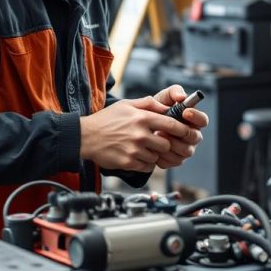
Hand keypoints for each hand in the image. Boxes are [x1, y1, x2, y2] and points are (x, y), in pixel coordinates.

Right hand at [79, 94, 196, 172]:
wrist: (85, 137)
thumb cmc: (105, 119)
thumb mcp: (126, 105)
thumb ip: (148, 104)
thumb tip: (165, 107)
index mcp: (141, 118)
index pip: (171, 124)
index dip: (181, 129)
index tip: (185, 132)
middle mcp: (140, 134)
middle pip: (166, 144)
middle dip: (164, 144)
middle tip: (157, 142)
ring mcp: (134, 150)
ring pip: (157, 157)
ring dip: (154, 154)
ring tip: (143, 149)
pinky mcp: (128, 162)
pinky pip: (147, 167)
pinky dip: (145, 164)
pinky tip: (137, 156)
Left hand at [150, 85, 207, 168]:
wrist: (140, 128)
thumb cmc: (156, 110)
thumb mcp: (163, 98)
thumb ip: (173, 92)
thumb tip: (182, 96)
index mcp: (193, 120)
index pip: (203, 120)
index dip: (196, 117)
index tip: (185, 112)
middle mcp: (192, 136)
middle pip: (196, 138)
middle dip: (182, 132)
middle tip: (167, 127)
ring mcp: (185, 149)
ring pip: (186, 152)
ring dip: (172, 144)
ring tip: (158, 135)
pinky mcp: (175, 160)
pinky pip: (174, 161)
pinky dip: (164, 156)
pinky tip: (153, 148)